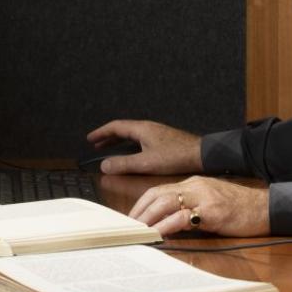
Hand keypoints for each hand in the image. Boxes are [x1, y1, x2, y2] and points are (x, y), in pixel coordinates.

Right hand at [86, 119, 203, 174]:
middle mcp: (148, 127)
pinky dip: (130, 145)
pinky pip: (140, 139)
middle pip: (123, 129)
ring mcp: (156, 133)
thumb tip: (104, 165)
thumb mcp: (146, 163)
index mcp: (142, 129)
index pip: (116, 127)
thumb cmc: (176, 156)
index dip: (101, 133)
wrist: (201, 154)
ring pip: (132, 134)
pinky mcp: (163, 140)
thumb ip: (124, 164)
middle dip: (108, 137)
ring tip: (109, 149)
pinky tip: (132, 154)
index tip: (90, 139)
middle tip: (96, 144)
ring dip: (119, 141)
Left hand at [130, 176, 269, 237]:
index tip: (133, 218)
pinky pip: (183, 217)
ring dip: (148, 218)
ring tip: (138, 231)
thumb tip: (169, 221)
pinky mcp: (212, 211)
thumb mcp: (211, 201)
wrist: (265, 206)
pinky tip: (160, 234)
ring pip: (166, 202)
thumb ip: (191, 206)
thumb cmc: (240, 207)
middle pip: (157, 194)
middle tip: (129, 227)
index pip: (159, 189)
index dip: (142, 204)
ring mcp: (203, 197)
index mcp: (194, 182)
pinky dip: (167, 226)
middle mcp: (195, 186)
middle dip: (139, 211)